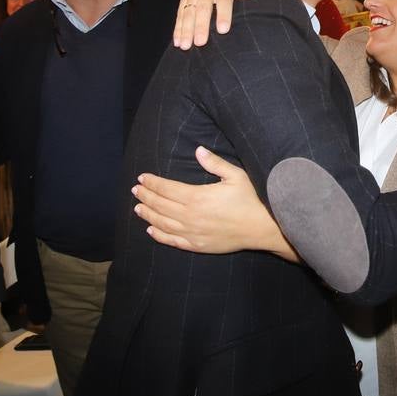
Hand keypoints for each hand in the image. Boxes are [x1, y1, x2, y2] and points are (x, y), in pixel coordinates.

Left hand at [133, 147, 295, 260]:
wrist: (260, 228)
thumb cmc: (249, 200)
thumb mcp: (235, 176)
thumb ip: (215, 163)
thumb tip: (198, 150)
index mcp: (197, 197)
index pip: (167, 188)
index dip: (153, 182)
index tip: (142, 177)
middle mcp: (190, 216)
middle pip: (160, 205)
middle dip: (146, 196)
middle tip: (136, 190)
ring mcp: (192, 232)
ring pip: (162, 223)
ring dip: (148, 214)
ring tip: (137, 208)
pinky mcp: (197, 245)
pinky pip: (172, 240)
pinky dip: (159, 235)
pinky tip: (151, 230)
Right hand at [174, 0, 252, 49]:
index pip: (223, 1)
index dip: (223, 15)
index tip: (223, 30)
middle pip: (202, 10)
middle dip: (200, 27)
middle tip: (200, 42)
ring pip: (188, 14)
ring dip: (186, 31)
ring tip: (186, 46)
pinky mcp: (182, 1)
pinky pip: (179, 16)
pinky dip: (177, 30)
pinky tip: (178, 42)